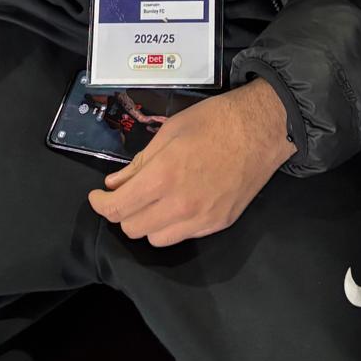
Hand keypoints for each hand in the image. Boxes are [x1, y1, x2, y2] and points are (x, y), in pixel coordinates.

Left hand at [88, 79, 295, 245]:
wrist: (261, 129)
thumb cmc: (214, 121)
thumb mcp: (169, 131)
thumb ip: (139, 163)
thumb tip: (114, 185)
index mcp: (163, 176)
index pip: (118, 208)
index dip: (100, 205)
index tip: (98, 196)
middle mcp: (179, 205)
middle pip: (133, 228)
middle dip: (122, 212)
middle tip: (126, 193)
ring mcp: (201, 219)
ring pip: (156, 239)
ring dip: (146, 222)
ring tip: (152, 200)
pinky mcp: (218, 224)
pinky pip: (182, 236)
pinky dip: (171, 224)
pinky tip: (177, 203)